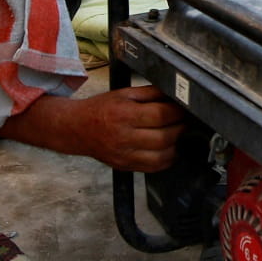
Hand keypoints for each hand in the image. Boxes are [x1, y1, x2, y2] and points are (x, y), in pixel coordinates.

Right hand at [20, 87, 185, 171]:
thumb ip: (150, 93)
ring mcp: (124, 155)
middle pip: (164, 137)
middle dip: (180, 128)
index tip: (184, 109)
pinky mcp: (125, 166)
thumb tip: (175, 93)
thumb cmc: (101, 109)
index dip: (178, 112)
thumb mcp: (124, 94)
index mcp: (124, 115)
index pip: (160, 115)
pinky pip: (153, 168)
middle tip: (184, 121)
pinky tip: (169, 149)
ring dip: (176, 145)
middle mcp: (124, 137)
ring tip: (177, 135)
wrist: (77, 129)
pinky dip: (167, 160)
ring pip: (162, 156)